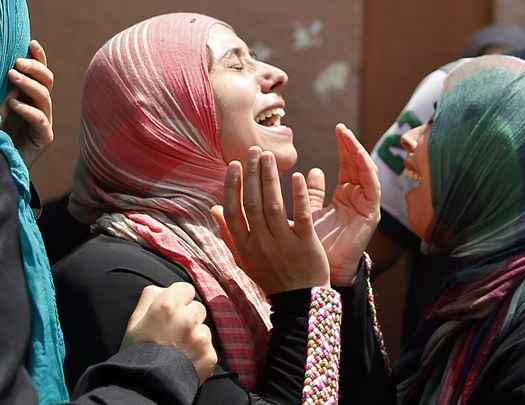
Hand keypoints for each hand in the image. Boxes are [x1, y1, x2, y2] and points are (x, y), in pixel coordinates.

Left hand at [4, 40, 53, 167]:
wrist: (2, 164)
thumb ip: (2, 91)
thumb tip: (4, 70)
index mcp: (30, 98)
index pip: (40, 74)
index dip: (39, 58)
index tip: (31, 43)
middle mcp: (40, 108)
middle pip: (48, 82)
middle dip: (35, 69)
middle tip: (17, 63)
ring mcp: (44, 123)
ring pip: (45, 98)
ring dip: (29, 84)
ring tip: (11, 76)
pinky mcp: (44, 138)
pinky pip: (41, 120)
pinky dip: (28, 110)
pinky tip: (12, 104)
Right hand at [121, 282, 217, 383]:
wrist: (145, 386)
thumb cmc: (136, 352)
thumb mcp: (134, 320)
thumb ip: (150, 297)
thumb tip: (163, 288)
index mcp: (168, 306)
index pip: (186, 288)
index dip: (179, 298)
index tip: (173, 309)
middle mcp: (188, 318)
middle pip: (197, 307)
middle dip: (188, 316)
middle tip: (175, 331)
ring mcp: (200, 337)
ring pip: (204, 327)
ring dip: (195, 334)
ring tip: (179, 348)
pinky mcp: (210, 354)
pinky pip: (208, 346)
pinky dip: (200, 351)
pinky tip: (185, 359)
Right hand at [211, 146, 329, 294]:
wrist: (300, 303)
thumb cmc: (272, 278)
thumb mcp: (245, 260)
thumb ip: (229, 234)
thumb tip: (214, 209)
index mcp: (245, 246)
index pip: (233, 211)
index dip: (233, 186)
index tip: (235, 165)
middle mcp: (261, 243)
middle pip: (252, 203)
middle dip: (252, 174)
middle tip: (255, 150)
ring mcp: (283, 244)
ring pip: (274, 205)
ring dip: (270, 178)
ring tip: (269, 157)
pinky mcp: (306, 245)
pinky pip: (301, 216)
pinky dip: (299, 196)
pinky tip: (298, 176)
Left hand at [308, 124, 380, 285]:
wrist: (320, 273)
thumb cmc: (314, 246)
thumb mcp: (311, 212)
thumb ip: (313, 193)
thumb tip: (312, 172)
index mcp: (346, 197)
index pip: (348, 165)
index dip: (344, 147)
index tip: (337, 129)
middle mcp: (359, 199)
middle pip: (359, 166)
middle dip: (351, 145)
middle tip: (342, 128)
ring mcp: (366, 207)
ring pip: (367, 173)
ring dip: (358, 154)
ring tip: (348, 137)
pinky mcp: (370, 215)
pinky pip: (371, 188)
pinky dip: (365, 171)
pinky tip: (357, 156)